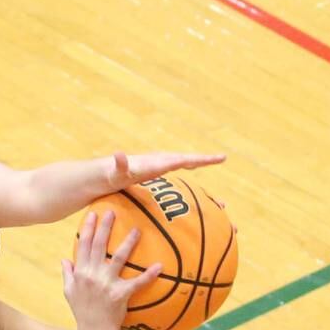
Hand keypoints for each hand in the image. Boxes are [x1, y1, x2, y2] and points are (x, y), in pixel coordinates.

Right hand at [61, 211, 160, 329]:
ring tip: (137, 230)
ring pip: (118, 259)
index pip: (84, 245)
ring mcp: (107, 284)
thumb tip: (64, 260)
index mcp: (81, 273)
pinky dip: (149, 275)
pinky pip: (137, 282)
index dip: (88, 229)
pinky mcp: (121, 294)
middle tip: (112, 211)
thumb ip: (67, 274)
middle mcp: (93, 275)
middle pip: (99, 246)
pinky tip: (159, 266)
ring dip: (128, 243)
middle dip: (105, 227)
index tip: (93, 214)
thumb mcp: (69, 292)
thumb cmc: (82, 311)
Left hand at [108, 151, 225, 190]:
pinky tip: (196, 171)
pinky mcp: (158, 169)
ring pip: (183, 162)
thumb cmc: (113, 175)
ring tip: (216, 160)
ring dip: (199, 162)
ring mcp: (159, 164)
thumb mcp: (116, 173)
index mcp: (155, 164)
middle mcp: (159, 161)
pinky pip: (177, 168)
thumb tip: (119, 154)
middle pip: (185, 159)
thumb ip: (120, 165)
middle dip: (203, 159)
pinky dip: (189, 167)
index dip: (194, 160)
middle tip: (221, 157)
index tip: (210, 159)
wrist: (107, 171)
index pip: (178, 161)